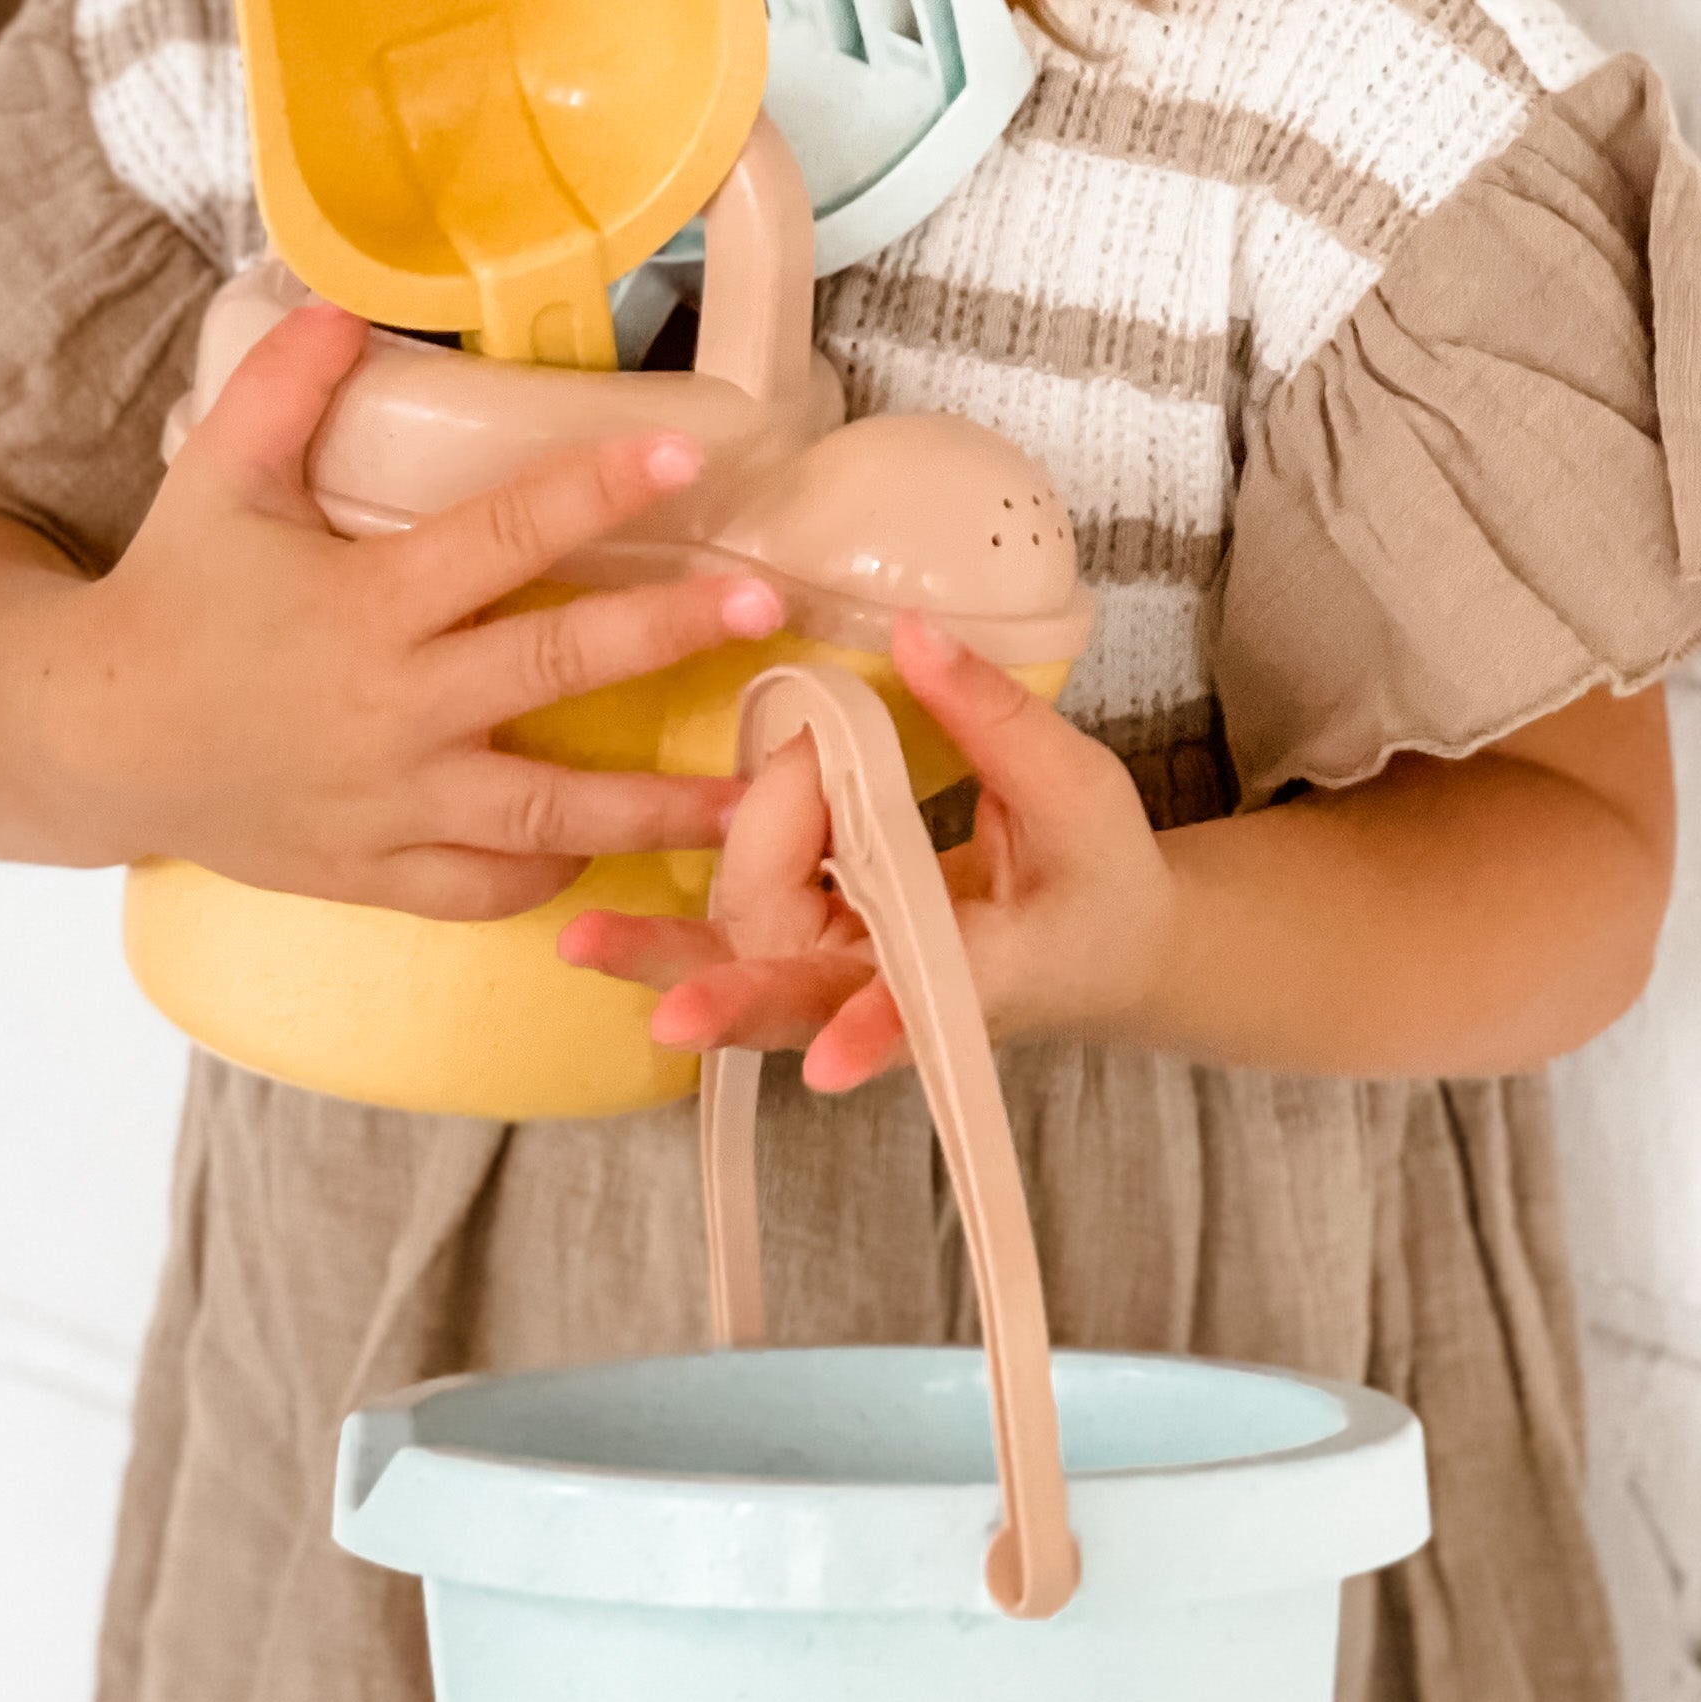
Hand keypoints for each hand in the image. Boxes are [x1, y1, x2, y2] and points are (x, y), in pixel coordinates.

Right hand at [65, 300, 784, 918]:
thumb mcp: (218, 478)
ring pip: (546, 813)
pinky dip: (550, 875)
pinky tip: (607, 848)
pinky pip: (483, 889)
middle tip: (762, 607)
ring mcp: (389, 803)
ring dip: (655, 804)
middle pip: (554, 669)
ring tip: (750, 800)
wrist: (94, 737)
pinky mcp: (373, 873)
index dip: (598, 488)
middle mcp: (392, 708)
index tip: (685, 449)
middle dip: (666, 636)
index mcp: (367, 603)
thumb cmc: (171, 599)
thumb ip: (284, 389)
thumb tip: (342, 299)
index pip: (504, 534)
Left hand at [556, 615, 1176, 1084]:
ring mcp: (845, 981)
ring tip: (600, 927)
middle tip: (639, 987)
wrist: (1100, 944)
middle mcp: (900, 997)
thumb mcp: (1078, 786)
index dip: (872, 1030)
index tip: (828, 1066)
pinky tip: (695, 841)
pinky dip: (718, 872)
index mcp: (986, 977)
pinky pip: (747, 917)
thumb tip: (911, 635)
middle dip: (725, 998)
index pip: (921, 1011)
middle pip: (799, 1001)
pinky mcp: (813, 952)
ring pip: (752, 953)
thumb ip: (995, 717)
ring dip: (682, 936)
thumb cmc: (1098, 872)